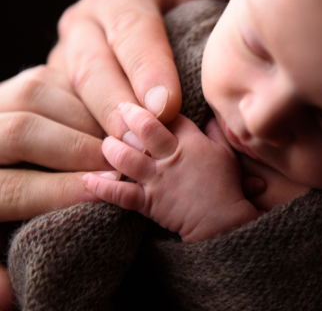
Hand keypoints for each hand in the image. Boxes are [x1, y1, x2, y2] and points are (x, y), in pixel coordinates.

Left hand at [0, 66, 112, 310]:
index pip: (9, 188)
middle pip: (20, 130)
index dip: (59, 192)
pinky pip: (49, 76)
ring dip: (84, 117)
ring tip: (116, 140)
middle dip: (78, 150)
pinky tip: (103, 117)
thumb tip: (8, 297)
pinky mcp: (9, 84)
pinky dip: (83, 95)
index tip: (102, 194)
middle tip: (118, 166)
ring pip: (34, 92)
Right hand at [49, 0, 246, 138]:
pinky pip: (68, 113)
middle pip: (93, 67)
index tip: (166, 107)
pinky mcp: (64, 82)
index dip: (147, 68)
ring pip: (73, 95)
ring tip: (129, 157)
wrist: (149, 4)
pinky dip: (87, 139)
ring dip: (99, 128)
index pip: (131, 29)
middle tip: (145, 141)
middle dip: (118, 107)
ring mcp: (69, 54)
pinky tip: (113, 161)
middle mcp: (86, 22)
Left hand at [83, 103, 258, 242]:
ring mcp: (157, 179)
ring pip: (126, 157)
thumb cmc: (227, 187)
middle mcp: (171, 156)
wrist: (222, 223)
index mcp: (192, 142)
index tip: (149, 104)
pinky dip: (102, 186)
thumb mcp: (227, 154)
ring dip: (112, 147)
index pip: (170, 116)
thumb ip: (215, 132)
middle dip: (129, 115)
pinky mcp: (148, 202)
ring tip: (106, 142)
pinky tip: (88, 178)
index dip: (159, 108)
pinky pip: (120, 193)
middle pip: (145, 128)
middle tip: (120, 109)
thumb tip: (207, 116)